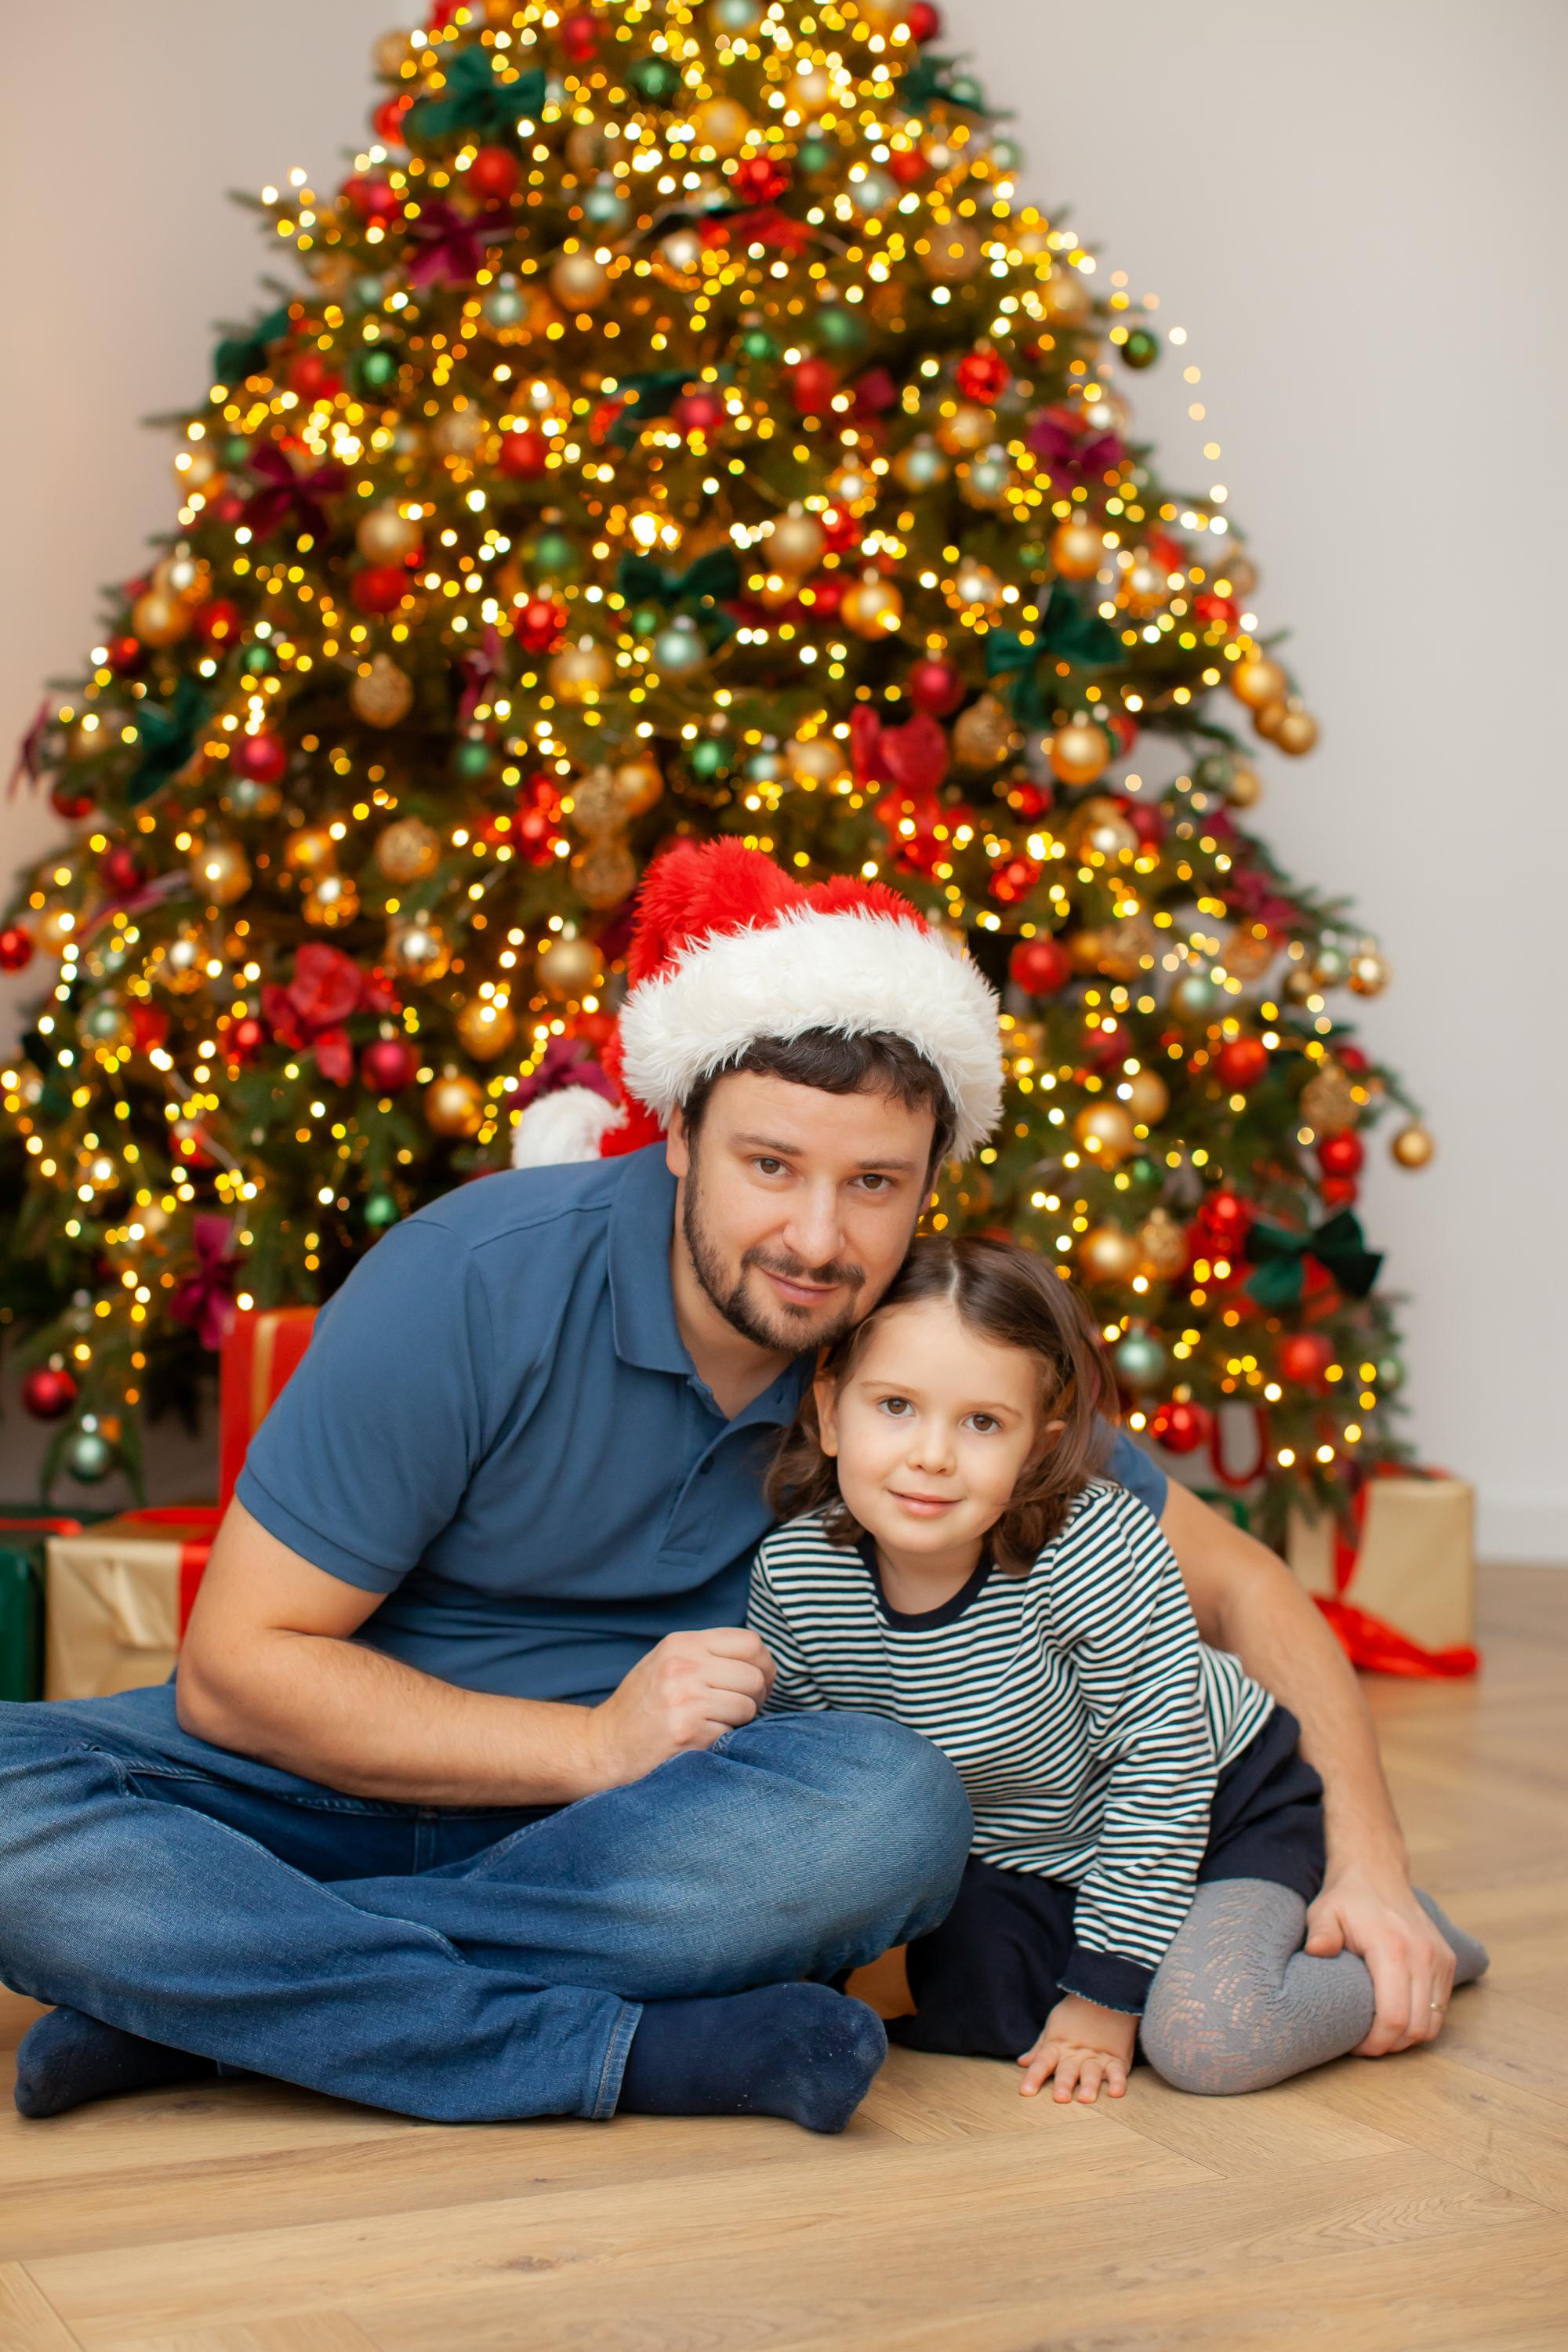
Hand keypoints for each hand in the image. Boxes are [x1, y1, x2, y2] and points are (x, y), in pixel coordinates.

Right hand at [584, 1628, 775, 1791]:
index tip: (758, 1681)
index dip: (764, 1665)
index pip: (750, 1642)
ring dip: (741, 1720)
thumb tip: (759, 1659)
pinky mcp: (688, 1732)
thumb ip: (707, 1654)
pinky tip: (703, 1738)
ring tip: (718, 1723)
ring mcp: (685, 1699)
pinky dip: (725, 1739)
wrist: (605, 1746)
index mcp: (681, 1643)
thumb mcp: (667, 1662)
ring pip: (748, 1705)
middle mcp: (683, 1666)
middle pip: (754, 1675)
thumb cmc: (643, 1706)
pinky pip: (732, 1732)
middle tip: (743, 1708)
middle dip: (757, 1696)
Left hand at [1018, 1994, 1135, 2103]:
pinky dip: (1118, 2082)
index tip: (1026, 2092)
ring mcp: (1097, 2057)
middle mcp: (1077, 2054)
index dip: (1034, 2076)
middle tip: (1060, 2098)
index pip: (1043, 2062)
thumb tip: (1022, 2063)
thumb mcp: (1053, 2027)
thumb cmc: (1075, 2013)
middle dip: (1063, 2083)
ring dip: (1089, 2085)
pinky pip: (1118, 2072)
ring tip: (1085, 2098)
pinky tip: (1116, 2093)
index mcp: (1058, 2046)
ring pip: (1092, 2072)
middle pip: (1068, 2069)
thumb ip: (1040, 2049)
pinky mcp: (1117, 2059)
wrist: (1106, 1995)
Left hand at [1305, 1864, 1455, 2053]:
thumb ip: (1321, 1934)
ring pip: (1433, 2022)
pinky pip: (1441, 2006)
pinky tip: (1398, 2013)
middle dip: (1391, 2045)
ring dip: (1408, 2036)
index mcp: (1393, 1949)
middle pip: (1417, 2028)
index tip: (1356, 2046)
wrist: (1377, 1870)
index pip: (1394, 2017)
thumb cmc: (1347, 1897)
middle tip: (1366, 2043)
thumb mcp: (1324, 1912)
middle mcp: (1423, 1955)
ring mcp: (1439, 1957)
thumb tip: (1316, 1951)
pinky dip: (1423, 2019)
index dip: (1376, 2043)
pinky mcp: (1448, 1959)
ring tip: (1380, 2031)